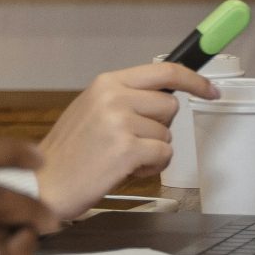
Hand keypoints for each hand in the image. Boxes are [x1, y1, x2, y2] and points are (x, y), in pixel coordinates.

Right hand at [36, 61, 216, 220]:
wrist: (44, 184)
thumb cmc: (69, 154)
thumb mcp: (91, 110)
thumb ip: (125, 98)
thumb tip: (164, 95)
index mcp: (106, 83)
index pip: (164, 70)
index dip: (194, 80)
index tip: (211, 89)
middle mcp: (114, 97)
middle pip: (170, 106)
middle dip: (158, 127)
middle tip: (130, 141)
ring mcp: (120, 122)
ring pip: (167, 134)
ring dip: (152, 151)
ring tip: (121, 158)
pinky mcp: (127, 149)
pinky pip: (164, 154)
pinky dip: (151, 167)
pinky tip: (126, 170)